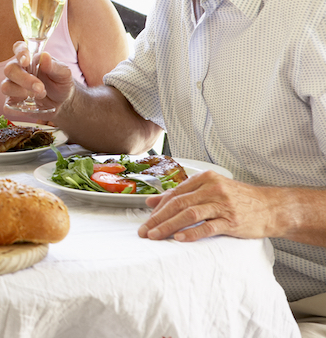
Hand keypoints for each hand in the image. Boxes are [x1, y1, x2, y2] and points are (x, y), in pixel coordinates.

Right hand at [1, 42, 73, 116]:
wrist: (63, 102)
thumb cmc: (61, 83)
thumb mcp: (64, 74)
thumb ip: (54, 66)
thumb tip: (44, 56)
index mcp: (29, 59)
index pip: (18, 48)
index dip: (19, 52)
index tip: (26, 61)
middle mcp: (18, 71)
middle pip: (9, 70)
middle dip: (24, 79)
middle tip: (40, 87)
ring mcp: (13, 87)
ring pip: (5, 87)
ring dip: (22, 92)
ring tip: (40, 95)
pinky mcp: (13, 103)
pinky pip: (7, 106)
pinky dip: (17, 108)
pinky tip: (31, 107)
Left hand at [138, 171, 276, 241]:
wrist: (272, 207)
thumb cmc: (239, 199)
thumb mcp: (210, 190)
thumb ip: (182, 194)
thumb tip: (152, 201)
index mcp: (205, 179)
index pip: (175, 193)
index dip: (158, 208)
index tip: (146, 220)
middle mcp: (212, 189)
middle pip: (178, 203)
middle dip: (158, 218)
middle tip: (144, 231)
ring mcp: (223, 204)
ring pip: (189, 214)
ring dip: (169, 226)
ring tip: (155, 236)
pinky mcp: (232, 220)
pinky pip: (208, 227)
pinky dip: (192, 233)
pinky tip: (180, 238)